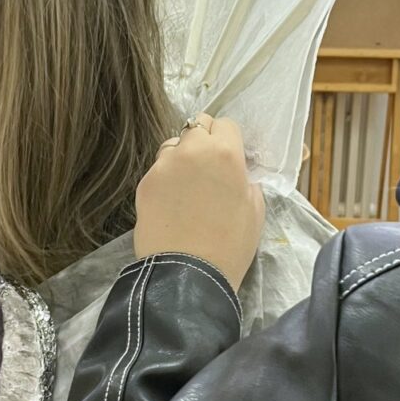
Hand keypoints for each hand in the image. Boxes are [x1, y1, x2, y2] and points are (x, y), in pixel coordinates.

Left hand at [134, 114, 264, 289]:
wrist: (188, 276)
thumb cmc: (230, 246)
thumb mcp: (255, 210)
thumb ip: (246, 181)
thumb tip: (237, 174)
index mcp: (226, 153)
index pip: (226, 124)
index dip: (229, 140)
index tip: (229, 158)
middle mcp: (192, 150)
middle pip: (197, 126)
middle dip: (203, 141)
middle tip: (207, 168)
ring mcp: (164, 165)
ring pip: (173, 145)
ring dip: (180, 157)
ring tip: (185, 186)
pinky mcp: (144, 183)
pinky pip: (157, 170)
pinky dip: (164, 179)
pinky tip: (170, 204)